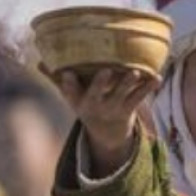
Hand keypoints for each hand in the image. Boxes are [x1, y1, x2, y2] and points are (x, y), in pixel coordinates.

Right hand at [42, 65, 160, 155]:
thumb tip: (38, 62)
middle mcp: (96, 105)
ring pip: (121, 95)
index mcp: (78, 100)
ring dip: (128, 84)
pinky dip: (148, 88)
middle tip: (107, 70)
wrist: (107, 133)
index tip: (67, 73)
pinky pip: (139, 98)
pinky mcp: (130, 108)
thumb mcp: (70, 96)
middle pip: (97, 94)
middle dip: (101, 83)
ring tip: (135, 73)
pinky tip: (156, 78)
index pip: (70, 92)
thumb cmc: (87, 104)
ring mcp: (114, 107)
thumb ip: (56, 79)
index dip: (67, 83)